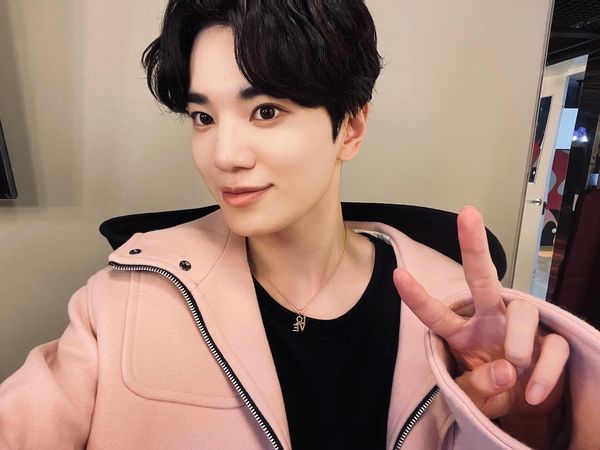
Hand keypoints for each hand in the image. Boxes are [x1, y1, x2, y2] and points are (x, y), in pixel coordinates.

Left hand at [392, 206, 568, 422]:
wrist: (528, 402)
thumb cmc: (493, 388)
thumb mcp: (474, 397)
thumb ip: (478, 388)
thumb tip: (505, 370)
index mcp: (462, 332)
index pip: (436, 313)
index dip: (417, 297)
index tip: (397, 274)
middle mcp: (489, 320)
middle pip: (482, 278)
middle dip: (473, 246)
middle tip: (467, 214)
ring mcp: (520, 327)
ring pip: (522, 311)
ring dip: (517, 342)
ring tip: (515, 368)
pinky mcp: (551, 339)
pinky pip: (553, 347)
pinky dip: (544, 372)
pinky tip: (533, 391)